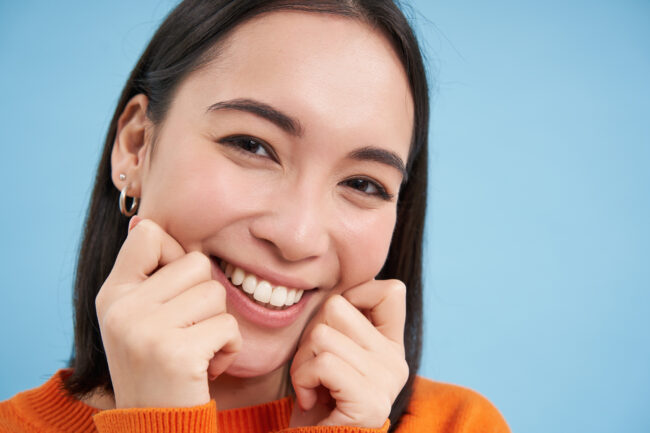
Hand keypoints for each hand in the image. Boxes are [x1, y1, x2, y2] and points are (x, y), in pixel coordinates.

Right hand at [95, 217, 241, 407]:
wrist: (155, 426)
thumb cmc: (156, 367)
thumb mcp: (137, 318)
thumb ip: (144, 274)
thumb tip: (143, 223)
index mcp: (112, 294)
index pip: (149, 234)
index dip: (174, 256)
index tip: (173, 291)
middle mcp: (122, 307)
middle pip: (196, 263)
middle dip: (205, 298)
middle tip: (188, 331)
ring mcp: (146, 329)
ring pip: (216, 293)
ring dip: (218, 325)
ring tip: (196, 350)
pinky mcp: (176, 352)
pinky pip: (228, 326)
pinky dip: (229, 349)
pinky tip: (206, 368)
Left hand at [289, 279, 408, 427]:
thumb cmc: (316, 398)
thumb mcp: (333, 351)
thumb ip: (342, 323)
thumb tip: (335, 290)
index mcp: (391, 345)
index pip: (392, 290)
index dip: (352, 296)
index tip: (334, 330)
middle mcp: (396, 360)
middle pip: (336, 307)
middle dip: (309, 335)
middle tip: (314, 368)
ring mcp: (387, 381)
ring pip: (322, 334)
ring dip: (301, 361)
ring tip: (311, 385)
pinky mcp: (371, 402)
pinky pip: (323, 363)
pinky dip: (303, 380)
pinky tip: (310, 400)